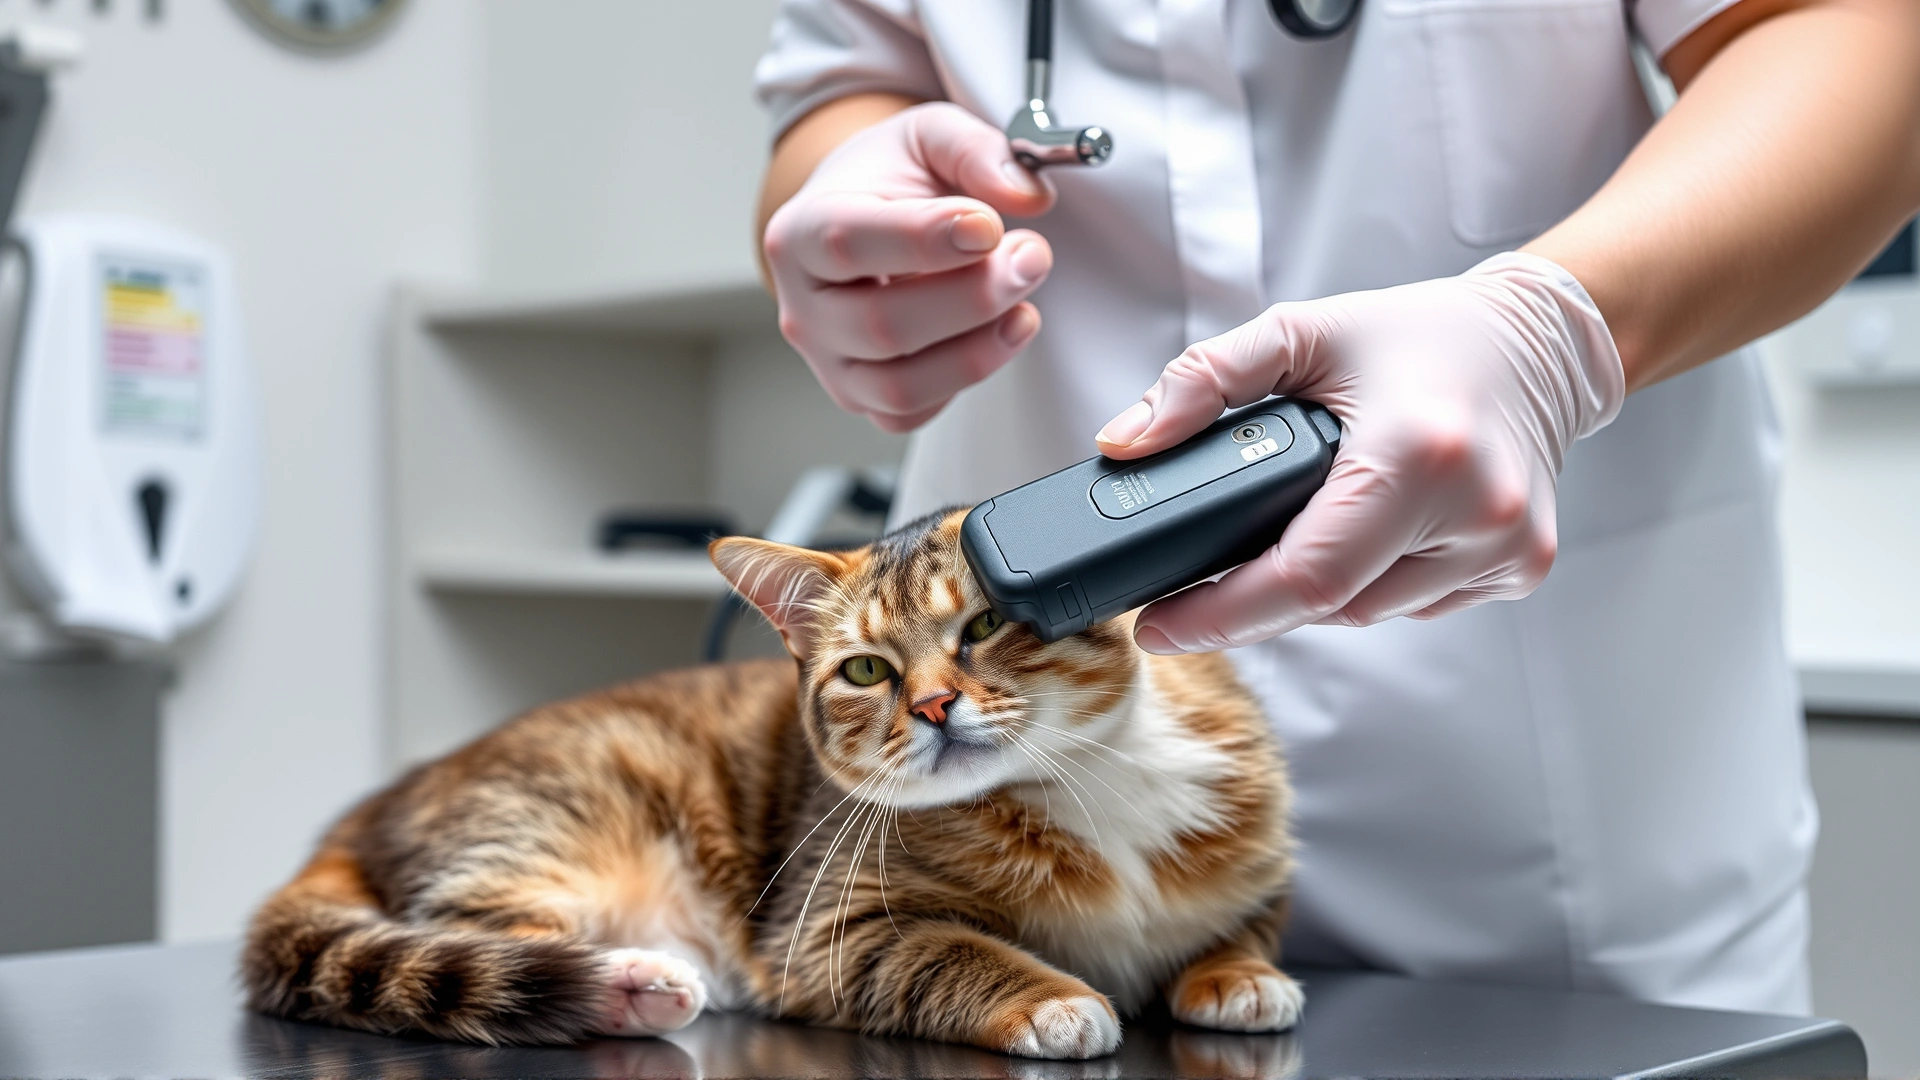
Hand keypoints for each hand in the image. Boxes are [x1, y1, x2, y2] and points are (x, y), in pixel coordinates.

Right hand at [763, 102, 1055, 432]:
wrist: (864, 216)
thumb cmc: (887, 179)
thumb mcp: (927, 134)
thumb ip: (975, 150)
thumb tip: (1026, 195)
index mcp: (799, 232)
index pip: (848, 242)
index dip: (924, 239)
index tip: (989, 226)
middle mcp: (802, 307)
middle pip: (883, 326)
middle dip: (973, 297)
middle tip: (1031, 256)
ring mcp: (829, 362)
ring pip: (899, 386)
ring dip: (979, 351)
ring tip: (1025, 304)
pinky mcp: (862, 397)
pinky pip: (914, 412)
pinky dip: (965, 379)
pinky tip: (998, 332)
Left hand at [1094, 253, 1625, 653]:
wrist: (1536, 342)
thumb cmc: (1419, 335)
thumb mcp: (1301, 332)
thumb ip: (1203, 380)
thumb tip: (1127, 443)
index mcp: (1419, 452)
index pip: (1305, 573)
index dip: (1221, 613)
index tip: (1158, 626)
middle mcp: (1475, 512)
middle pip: (1329, 603)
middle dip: (1254, 599)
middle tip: (1200, 580)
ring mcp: (1503, 551)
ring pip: (1367, 613)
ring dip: (1314, 589)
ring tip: (1292, 529)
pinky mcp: (1516, 570)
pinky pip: (1410, 604)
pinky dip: (1368, 581)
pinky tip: (1359, 534)